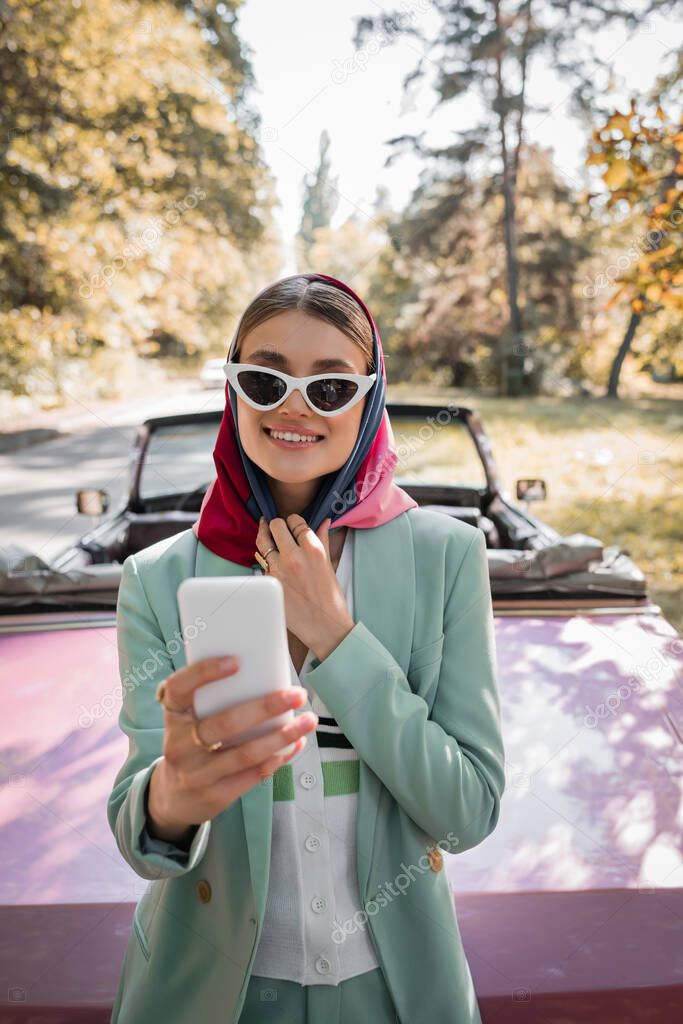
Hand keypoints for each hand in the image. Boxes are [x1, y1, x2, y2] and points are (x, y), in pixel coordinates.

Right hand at [147, 655, 317, 840]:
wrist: (174, 797)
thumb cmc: (192, 744)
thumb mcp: (190, 720)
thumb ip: (213, 700)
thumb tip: (264, 676)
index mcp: (173, 716)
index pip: (180, 688)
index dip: (204, 672)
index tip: (236, 662)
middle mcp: (180, 745)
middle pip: (226, 723)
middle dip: (267, 707)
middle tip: (296, 694)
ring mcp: (196, 773)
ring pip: (246, 753)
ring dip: (282, 736)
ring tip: (308, 721)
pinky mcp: (215, 795)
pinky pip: (253, 774)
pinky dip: (278, 757)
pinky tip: (295, 744)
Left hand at [256, 513, 354, 661]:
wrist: (324, 626)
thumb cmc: (331, 598)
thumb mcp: (329, 565)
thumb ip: (323, 540)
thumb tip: (324, 522)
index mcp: (313, 549)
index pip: (295, 520)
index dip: (294, 520)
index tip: (294, 525)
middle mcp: (294, 556)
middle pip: (275, 525)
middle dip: (277, 525)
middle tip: (279, 530)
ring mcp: (278, 570)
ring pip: (262, 542)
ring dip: (268, 541)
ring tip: (271, 542)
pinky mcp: (269, 583)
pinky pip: (262, 563)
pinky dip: (267, 562)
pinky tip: (275, 565)